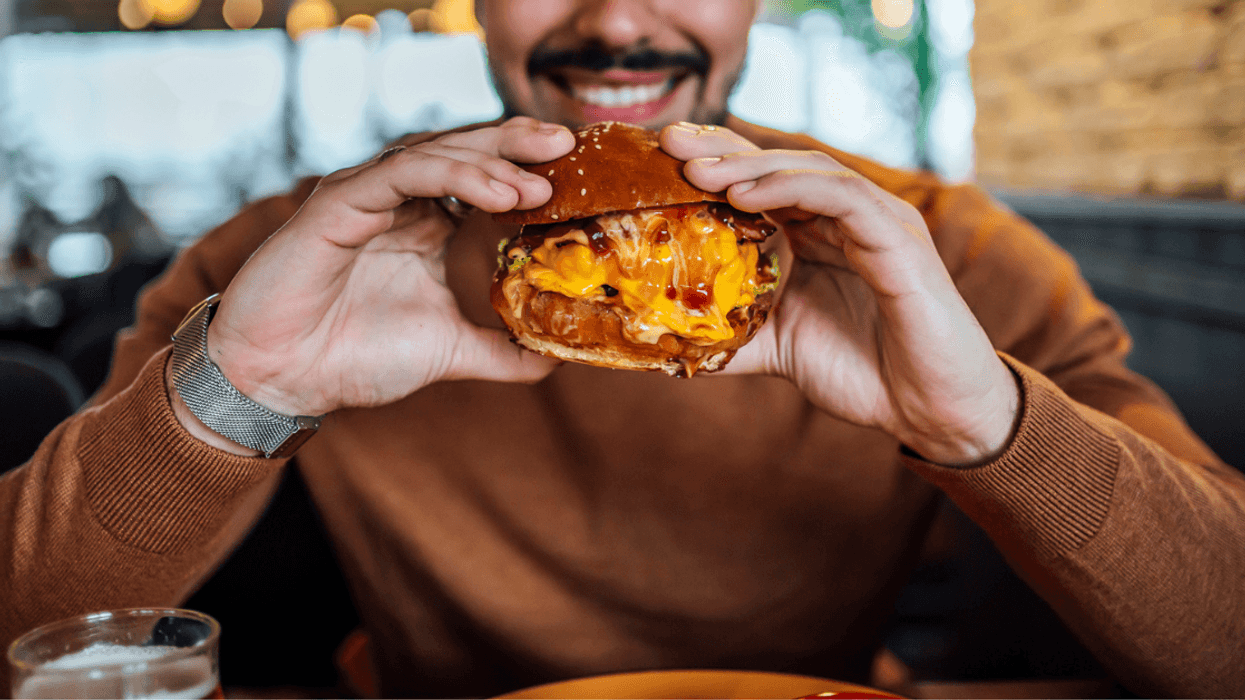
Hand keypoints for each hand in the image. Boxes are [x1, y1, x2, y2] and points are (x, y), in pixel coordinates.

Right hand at [200, 117, 574, 419]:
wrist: (283, 379)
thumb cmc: (353, 356)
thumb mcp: (450, 352)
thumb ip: (502, 351)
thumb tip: (556, 359)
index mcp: (424, 224)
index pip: (484, 177)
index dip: (529, 167)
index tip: (581, 173)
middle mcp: (398, 201)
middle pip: (467, 151)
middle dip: (518, 143)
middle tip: (569, 145)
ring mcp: (367, 195)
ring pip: (437, 154)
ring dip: (493, 161)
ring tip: (541, 179)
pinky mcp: (338, 203)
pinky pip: (401, 174)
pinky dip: (453, 175)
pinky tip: (498, 191)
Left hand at [662, 123, 1018, 465]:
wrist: (928, 410)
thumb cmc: (864, 373)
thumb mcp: (777, 349)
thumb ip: (732, 337)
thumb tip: (667, 343)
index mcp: (818, 235)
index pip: (762, 184)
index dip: (713, 166)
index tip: (660, 159)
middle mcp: (847, 218)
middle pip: (779, 166)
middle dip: (722, 150)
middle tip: (669, 143)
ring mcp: (877, 223)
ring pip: (808, 171)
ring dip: (749, 166)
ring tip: (698, 171)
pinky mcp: (900, 239)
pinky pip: (843, 197)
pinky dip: (792, 188)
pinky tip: (745, 195)